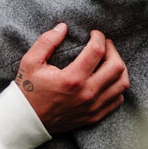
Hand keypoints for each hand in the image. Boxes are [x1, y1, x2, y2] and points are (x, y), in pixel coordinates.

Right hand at [15, 23, 129, 132]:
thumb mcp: (30, 62)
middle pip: (116, 66)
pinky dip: (117, 87)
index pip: (97, 50)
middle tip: (104, 45)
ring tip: (109, 60)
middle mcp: (86, 93)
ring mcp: (92, 107)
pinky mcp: (94, 117)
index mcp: (72, 78)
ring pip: (122, 84)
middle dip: (113, 50)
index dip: (99, 37)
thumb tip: (63, 27)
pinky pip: (117, 100)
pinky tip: (107, 79)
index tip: (95, 34)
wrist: (26, 121)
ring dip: (119, 68)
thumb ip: (47, 41)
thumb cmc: (28, 90)